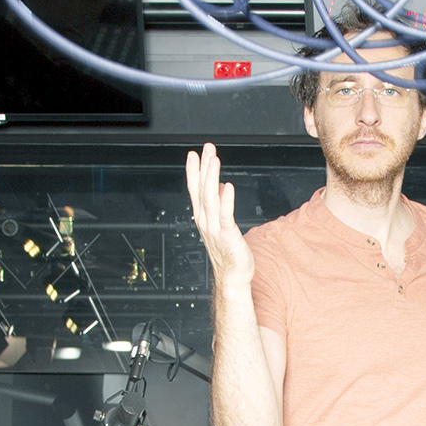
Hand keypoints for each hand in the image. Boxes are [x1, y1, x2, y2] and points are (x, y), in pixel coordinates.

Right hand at [186, 142, 253, 285]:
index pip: (195, 189)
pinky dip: (225, 200)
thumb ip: (219, 204)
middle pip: (202, 189)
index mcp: (203, 217)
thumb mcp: (222, 223)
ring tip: (214, 160)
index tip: (193, 154)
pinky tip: (226, 186)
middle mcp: (206, 220)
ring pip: (210, 198)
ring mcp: (215, 227)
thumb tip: (219, 186)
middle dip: (203, 167)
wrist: (233, 276)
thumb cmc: (229, 252)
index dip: (193, 171)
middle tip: (206, 148)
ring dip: (211, 177)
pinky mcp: (228, 234)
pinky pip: (225, 215)